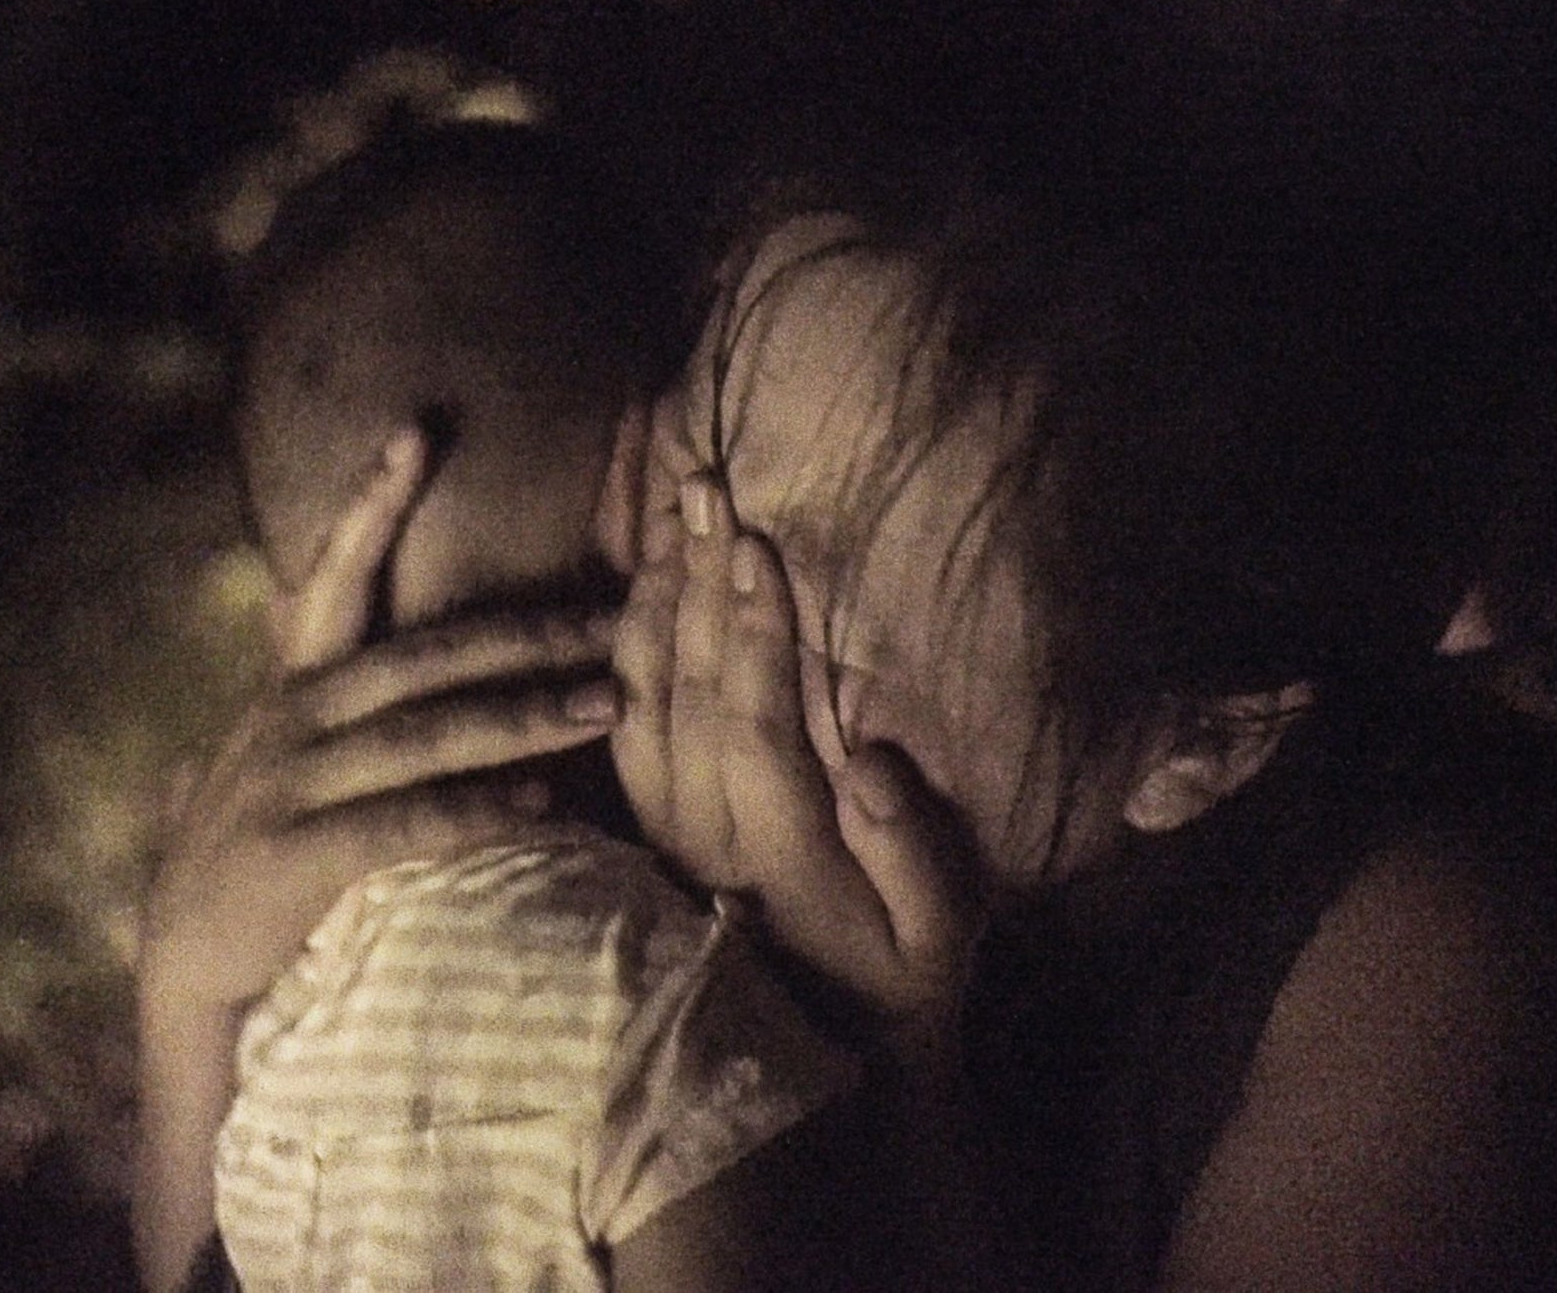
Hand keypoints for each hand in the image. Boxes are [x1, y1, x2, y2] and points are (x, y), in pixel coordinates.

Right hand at [140, 425, 621, 1027]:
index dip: (371, 503)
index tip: (417, 429)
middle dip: (524, 632)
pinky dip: (477, 809)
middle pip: (420, 655)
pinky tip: (544, 804)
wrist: (188, 978)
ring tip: (606, 704)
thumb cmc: (259, 873)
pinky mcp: (290, 858)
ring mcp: (284, 787)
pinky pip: (403, 823)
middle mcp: (286, 723)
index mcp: (290, 695)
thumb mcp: (284, 772)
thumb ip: (328, 716)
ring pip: (424, 733)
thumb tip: (354, 652)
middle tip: (615, 616)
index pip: (332, 577)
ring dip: (524, 716)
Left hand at [613, 455, 981, 1049]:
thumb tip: (875, 762)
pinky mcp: (640, 830)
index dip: (754, 630)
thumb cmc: (893, 992)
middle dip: (696, 580)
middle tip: (701, 484)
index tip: (757, 542)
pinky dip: (622, 644)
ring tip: (667, 509)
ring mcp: (661, 832)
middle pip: (687, 690)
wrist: (805, 1073)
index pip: (754, 722)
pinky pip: (618, 723)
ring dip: (651, 597)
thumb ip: (912, 856)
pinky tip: (635, 581)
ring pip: (639, 698)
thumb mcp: (938, 943)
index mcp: (779, 855)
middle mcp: (703, 837)